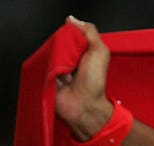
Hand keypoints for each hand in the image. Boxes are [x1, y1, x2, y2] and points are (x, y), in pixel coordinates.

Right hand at [55, 16, 113, 140]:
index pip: (71, 35)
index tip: (75, 45)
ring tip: (66, 71)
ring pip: (49, 53)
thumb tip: (73, 21)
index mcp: (84, 52)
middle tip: (71, 60)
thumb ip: (90, 33)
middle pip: (58, 43)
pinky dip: (47, 68)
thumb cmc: (95, 83)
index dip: (71, 36)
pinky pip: (42, 65)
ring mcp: (59, 68)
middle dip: (62, 48)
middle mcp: (71, 59)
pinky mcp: (48, 76)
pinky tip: (56, 75)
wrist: (85, 106)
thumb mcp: (100, 52)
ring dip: (55, 59)